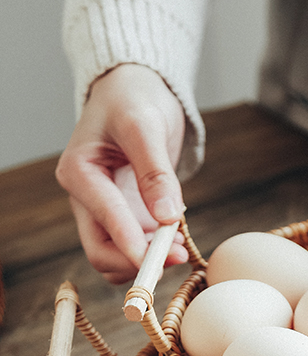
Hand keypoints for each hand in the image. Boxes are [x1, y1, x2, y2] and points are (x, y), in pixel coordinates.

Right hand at [56, 64, 188, 283]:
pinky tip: (177, 238)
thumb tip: (166, 218)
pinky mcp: (123, 216)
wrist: (135, 94)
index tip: (166, 259)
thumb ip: (155, 173)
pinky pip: (134, 248)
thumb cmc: (133, 101)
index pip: (103, 223)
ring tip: (181, 244)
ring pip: (117, 258)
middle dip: (140, 262)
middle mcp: (85, 198)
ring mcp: (103, 211)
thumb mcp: (145, 127)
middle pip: (102, 253)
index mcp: (78, 173)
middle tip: (180, 255)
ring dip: (148, 261)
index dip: (133, 247)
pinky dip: (154, 252)